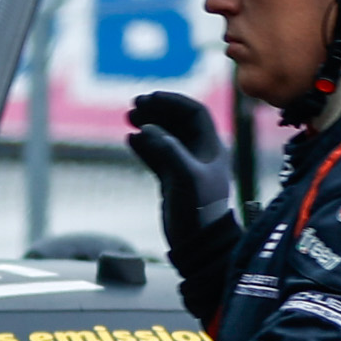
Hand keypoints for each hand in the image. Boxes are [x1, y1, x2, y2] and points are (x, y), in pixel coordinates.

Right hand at [126, 92, 235, 241]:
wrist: (197, 243)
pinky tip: (130, 140)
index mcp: (211, 147)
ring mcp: (185, 166)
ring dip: (148, 125)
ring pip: (165, 137)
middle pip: (178, 121)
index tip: (151, 97)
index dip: (173, 101)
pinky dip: (144, 146)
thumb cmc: (198, 209)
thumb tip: (146, 128)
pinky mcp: (172, 180)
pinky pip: (156, 155)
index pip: (194, 113)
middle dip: (157, 110)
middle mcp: (199, 153)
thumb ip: (167, 149)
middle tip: (134, 105)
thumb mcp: (185, 176)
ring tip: (129, 118)